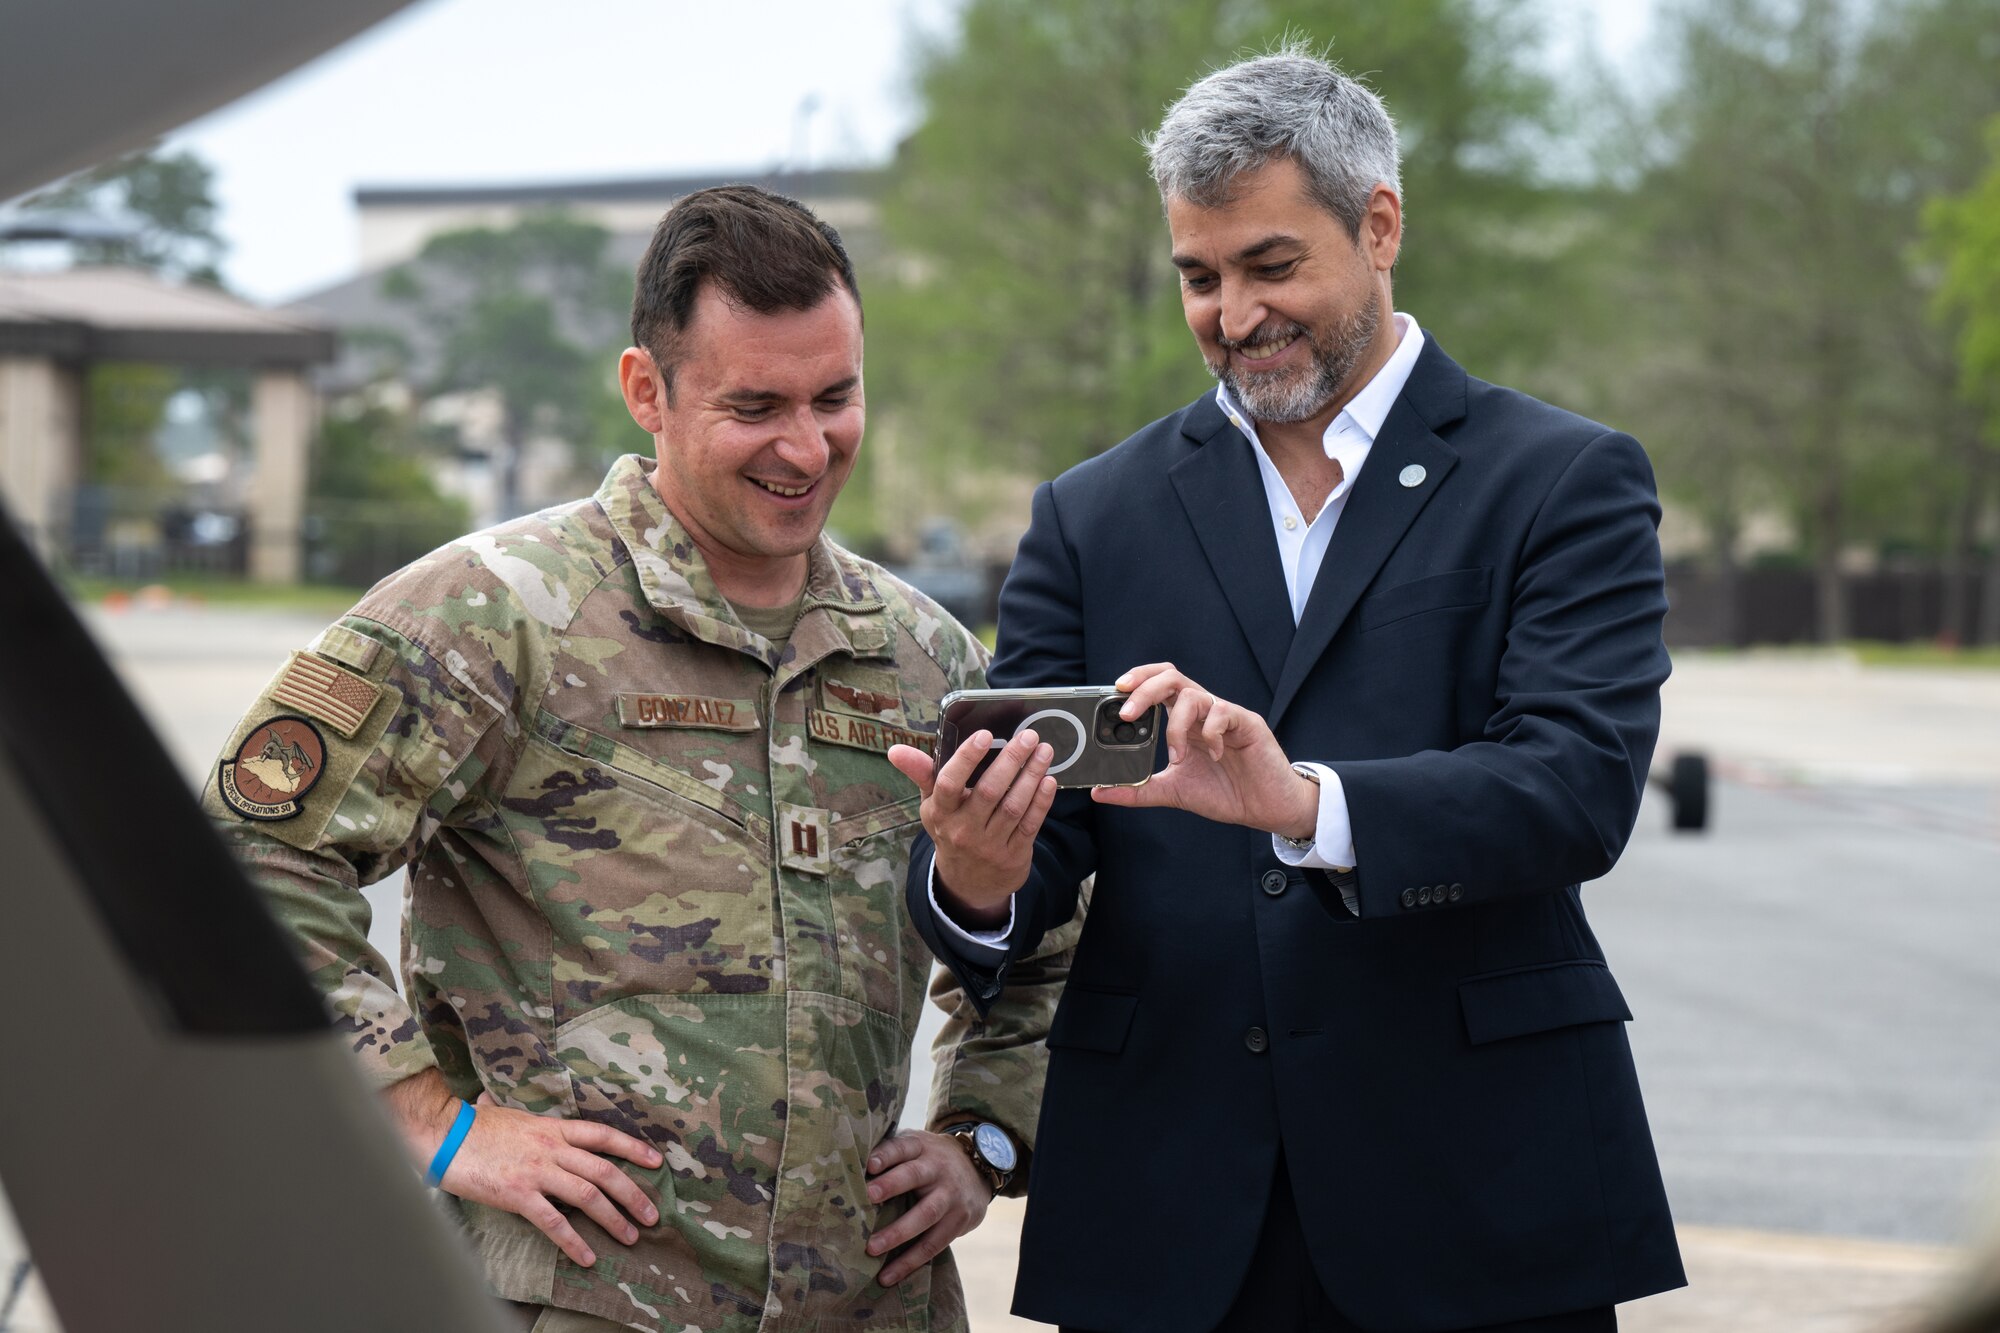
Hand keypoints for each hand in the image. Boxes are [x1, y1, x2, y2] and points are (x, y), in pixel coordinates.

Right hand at [386, 1070, 663, 1267]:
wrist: (444, 1134)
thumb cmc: (476, 1127)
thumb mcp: (518, 1119)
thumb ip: (539, 1127)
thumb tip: (554, 1135)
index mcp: (554, 1128)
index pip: (603, 1135)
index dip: (632, 1148)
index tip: (657, 1161)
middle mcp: (551, 1147)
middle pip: (604, 1170)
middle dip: (633, 1194)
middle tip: (652, 1214)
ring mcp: (536, 1170)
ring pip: (588, 1195)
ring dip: (614, 1218)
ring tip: (631, 1237)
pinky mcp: (517, 1193)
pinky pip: (553, 1221)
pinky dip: (574, 1240)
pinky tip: (587, 1256)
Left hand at [864, 1129, 991, 1285]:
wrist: (979, 1168)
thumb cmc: (929, 1160)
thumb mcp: (915, 1146)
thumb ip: (888, 1153)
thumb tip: (844, 1167)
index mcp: (921, 1147)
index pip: (903, 1146)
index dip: (886, 1155)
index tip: (869, 1165)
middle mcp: (938, 1169)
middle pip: (915, 1175)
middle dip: (892, 1185)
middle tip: (868, 1196)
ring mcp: (950, 1196)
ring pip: (926, 1214)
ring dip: (898, 1232)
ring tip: (871, 1248)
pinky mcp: (958, 1222)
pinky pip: (932, 1245)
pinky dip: (910, 1262)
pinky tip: (887, 1276)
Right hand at [888, 727, 1057, 921]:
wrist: (967, 883)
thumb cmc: (950, 829)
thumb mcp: (932, 805)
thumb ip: (921, 773)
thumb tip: (895, 750)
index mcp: (940, 813)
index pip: (949, 783)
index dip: (966, 758)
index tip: (985, 735)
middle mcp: (963, 830)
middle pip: (989, 791)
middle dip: (1011, 761)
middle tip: (1028, 737)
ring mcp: (989, 844)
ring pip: (1013, 806)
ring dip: (1031, 776)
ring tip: (1044, 751)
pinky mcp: (1013, 854)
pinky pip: (1029, 824)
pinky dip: (1041, 801)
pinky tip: (1048, 780)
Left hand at [1090, 662, 1316, 838]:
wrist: (1267, 809)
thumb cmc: (1226, 793)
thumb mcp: (1173, 792)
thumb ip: (1139, 790)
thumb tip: (1100, 792)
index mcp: (1185, 722)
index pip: (1158, 685)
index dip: (1137, 681)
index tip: (1114, 693)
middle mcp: (1203, 712)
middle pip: (1171, 677)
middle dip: (1145, 688)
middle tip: (1127, 711)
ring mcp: (1225, 715)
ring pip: (1193, 695)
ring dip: (1177, 725)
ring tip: (1178, 757)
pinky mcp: (1247, 723)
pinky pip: (1222, 713)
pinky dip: (1210, 733)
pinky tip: (1213, 756)